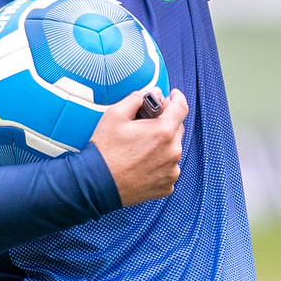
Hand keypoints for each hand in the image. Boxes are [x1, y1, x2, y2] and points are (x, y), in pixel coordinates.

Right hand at [92, 88, 186, 206]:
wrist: (98, 185)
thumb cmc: (106, 151)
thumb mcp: (115, 115)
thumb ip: (137, 98)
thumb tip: (152, 94)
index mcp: (163, 132)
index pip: (181, 107)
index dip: (177, 98)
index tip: (173, 96)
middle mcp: (173, 152)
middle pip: (177, 128)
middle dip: (165, 122)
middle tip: (147, 123)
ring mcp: (171, 171)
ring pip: (173, 149)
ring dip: (163, 144)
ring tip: (141, 147)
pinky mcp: (167, 186)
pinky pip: (169, 168)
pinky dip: (160, 163)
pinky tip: (142, 163)